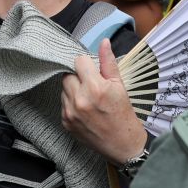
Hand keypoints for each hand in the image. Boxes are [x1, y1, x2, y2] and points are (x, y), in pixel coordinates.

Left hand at [61, 39, 145, 163]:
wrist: (123, 145)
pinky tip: (85, 109)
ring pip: (64, 88)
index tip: (93, 71)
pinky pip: (63, 103)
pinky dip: (71, 102)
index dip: (87, 64)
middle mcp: (79, 100)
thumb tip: (104, 42)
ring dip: (74, 89)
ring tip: (89, 98)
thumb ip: (108, 62)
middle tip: (91, 84)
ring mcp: (70, 113)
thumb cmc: (124, 114)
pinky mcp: (65, 122)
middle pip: (68, 74)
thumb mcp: (120, 85)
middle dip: (79, 76)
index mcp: (95, 88)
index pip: (78, 61)